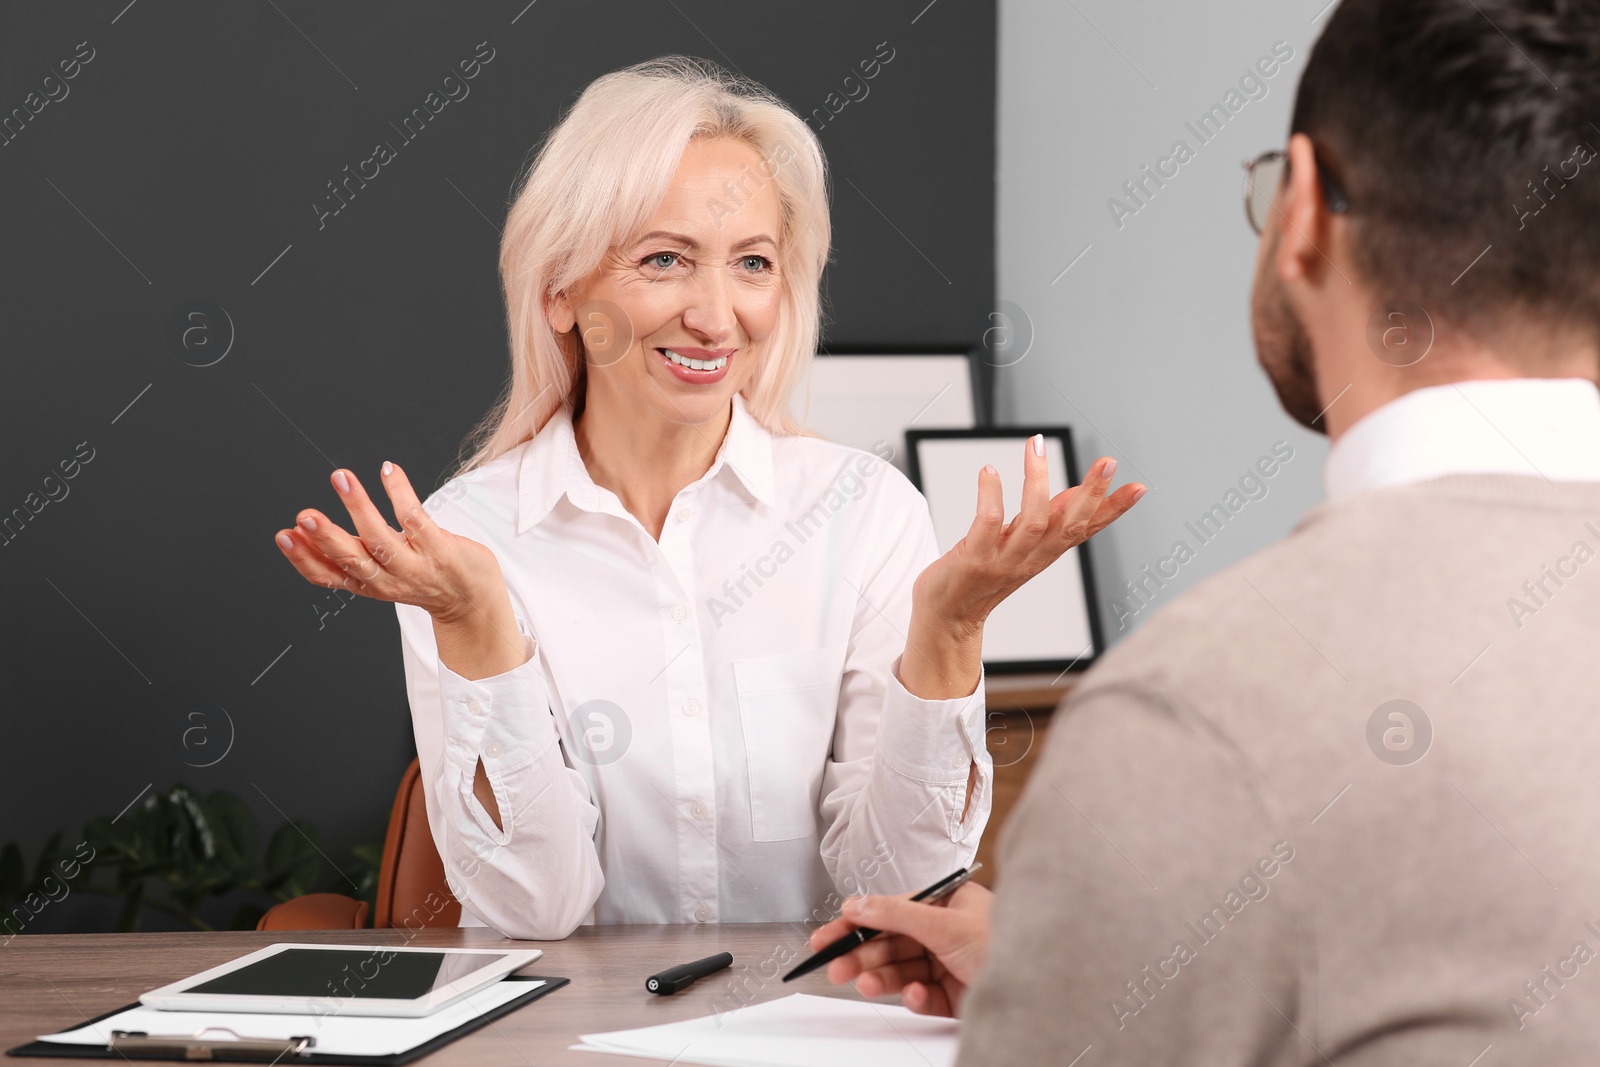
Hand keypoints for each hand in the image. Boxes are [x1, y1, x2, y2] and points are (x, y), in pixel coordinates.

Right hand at [273, 462, 502, 622]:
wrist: (473, 601)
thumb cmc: (422, 577)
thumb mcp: (377, 575)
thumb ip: (348, 555)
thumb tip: (302, 528)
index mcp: (367, 584)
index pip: (328, 576)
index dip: (304, 558)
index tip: (284, 535)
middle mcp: (388, 578)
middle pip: (352, 559)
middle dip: (326, 537)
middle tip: (305, 515)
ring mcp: (415, 565)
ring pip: (381, 538)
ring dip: (359, 507)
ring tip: (341, 478)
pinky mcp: (440, 550)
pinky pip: (416, 518)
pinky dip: (400, 492)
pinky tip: (388, 470)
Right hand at [809, 882, 993, 1017]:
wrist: (1041, 992)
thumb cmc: (1006, 945)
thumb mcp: (945, 924)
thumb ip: (897, 914)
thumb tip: (858, 903)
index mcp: (946, 903)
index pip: (892, 909)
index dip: (858, 922)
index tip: (829, 935)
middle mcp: (946, 931)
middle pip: (892, 942)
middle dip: (862, 954)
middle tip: (835, 967)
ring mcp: (948, 963)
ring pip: (901, 969)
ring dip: (881, 977)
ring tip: (864, 984)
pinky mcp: (952, 994)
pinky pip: (920, 994)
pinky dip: (911, 996)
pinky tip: (913, 995)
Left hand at [912, 438, 1144, 636]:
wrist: (947, 616)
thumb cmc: (983, 575)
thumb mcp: (1024, 545)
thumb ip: (1050, 520)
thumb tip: (1077, 492)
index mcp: (1046, 552)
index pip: (1087, 529)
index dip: (1114, 510)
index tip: (1139, 487)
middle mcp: (1031, 557)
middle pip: (1069, 526)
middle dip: (1092, 494)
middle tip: (1108, 462)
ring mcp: (1003, 560)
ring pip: (1032, 522)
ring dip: (1037, 482)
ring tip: (1037, 445)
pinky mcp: (974, 559)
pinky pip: (987, 524)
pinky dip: (991, 496)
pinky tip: (990, 471)